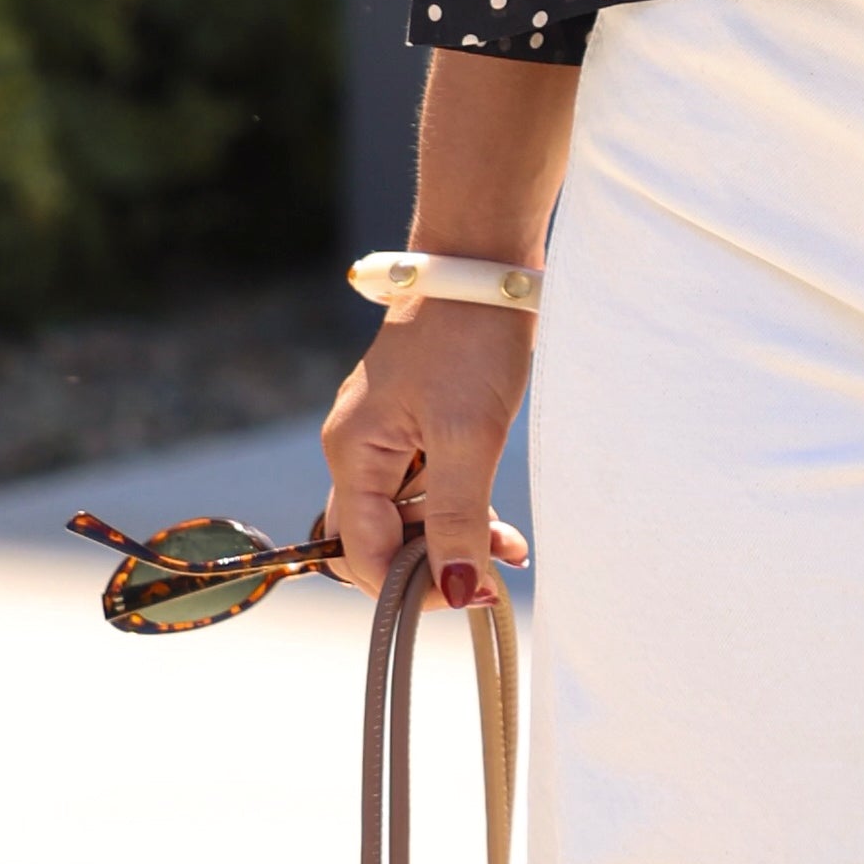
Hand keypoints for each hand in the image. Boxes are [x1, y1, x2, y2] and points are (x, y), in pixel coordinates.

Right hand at [322, 299, 532, 609]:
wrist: (485, 269)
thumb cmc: (470, 340)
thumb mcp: (469, 437)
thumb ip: (457, 518)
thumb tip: (456, 590)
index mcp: (354, 454)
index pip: (361, 555)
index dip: (409, 587)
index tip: (467, 594)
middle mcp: (358, 450)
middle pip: (377, 543)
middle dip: (430, 568)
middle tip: (489, 574)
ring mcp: (385, 438)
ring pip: (406, 520)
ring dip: (453, 542)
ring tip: (509, 550)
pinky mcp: (416, 427)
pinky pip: (427, 490)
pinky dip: (461, 511)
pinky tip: (501, 527)